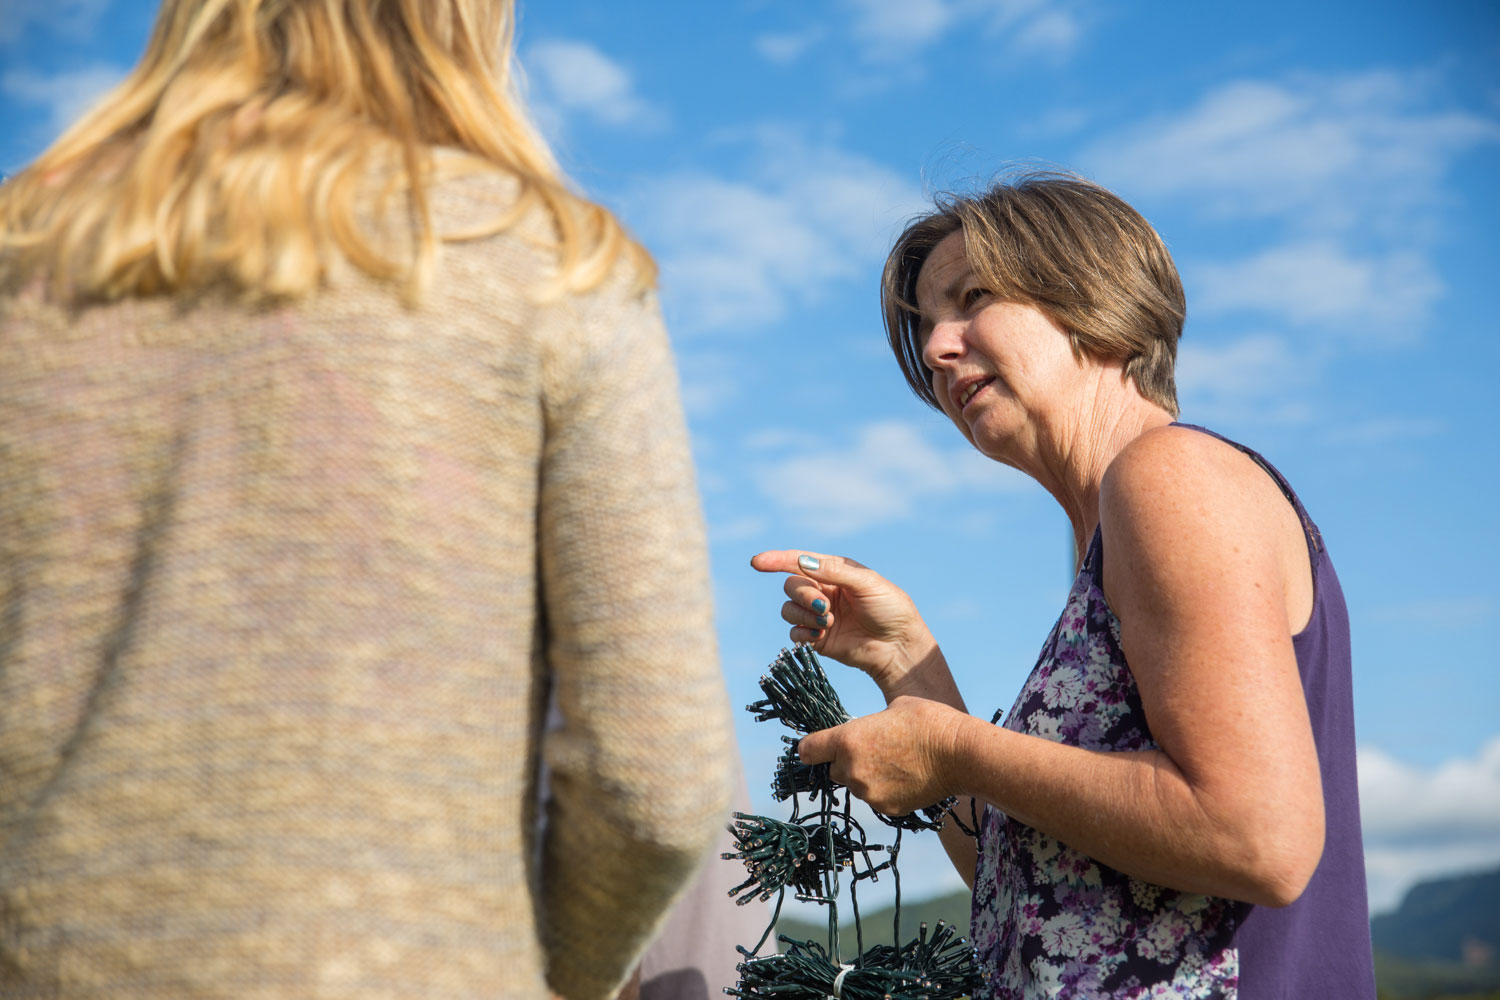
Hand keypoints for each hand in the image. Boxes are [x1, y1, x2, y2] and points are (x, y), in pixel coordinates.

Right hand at [749, 549, 934, 693]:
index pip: (799, 561)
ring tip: (829, 622)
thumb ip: (835, 571)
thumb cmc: (890, 609)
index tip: (757, 562)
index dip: (776, 559)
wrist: (899, 647)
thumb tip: (802, 561)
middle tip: (824, 606)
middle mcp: (823, 590)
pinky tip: (821, 636)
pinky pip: (794, 632)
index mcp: (835, 571)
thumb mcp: (867, 584)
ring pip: (789, 609)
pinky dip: (803, 633)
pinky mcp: (817, 637)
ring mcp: (819, 615)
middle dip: (803, 595)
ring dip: (805, 615)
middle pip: (792, 586)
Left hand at [796, 696, 969, 816]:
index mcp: (847, 740)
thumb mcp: (891, 709)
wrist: (960, 754)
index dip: (810, 749)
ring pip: (855, 785)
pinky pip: (875, 798)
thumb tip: (865, 734)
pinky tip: (905, 777)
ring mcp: (869, 793)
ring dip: (865, 777)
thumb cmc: (927, 721)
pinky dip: (884, 790)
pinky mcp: (887, 808)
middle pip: (832, 770)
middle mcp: (852, 769)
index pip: (807, 751)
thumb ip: (867, 725)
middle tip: (871, 751)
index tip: (816, 748)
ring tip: (894, 763)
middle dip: (844, 762)